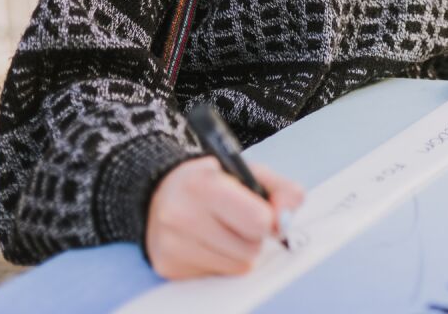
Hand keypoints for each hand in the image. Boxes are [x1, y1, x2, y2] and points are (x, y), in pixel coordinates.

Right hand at [145, 157, 303, 279]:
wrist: (161, 193)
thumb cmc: (212, 182)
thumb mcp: (249, 172)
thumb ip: (282, 189)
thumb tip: (286, 218)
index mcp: (203, 185)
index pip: (258, 221)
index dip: (266, 217)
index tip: (259, 209)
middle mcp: (181, 215)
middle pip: (251, 248)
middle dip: (252, 235)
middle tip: (236, 217)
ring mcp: (172, 244)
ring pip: (238, 266)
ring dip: (239, 250)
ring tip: (221, 228)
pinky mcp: (168, 266)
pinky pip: (219, 275)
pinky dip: (221, 260)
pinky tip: (207, 241)